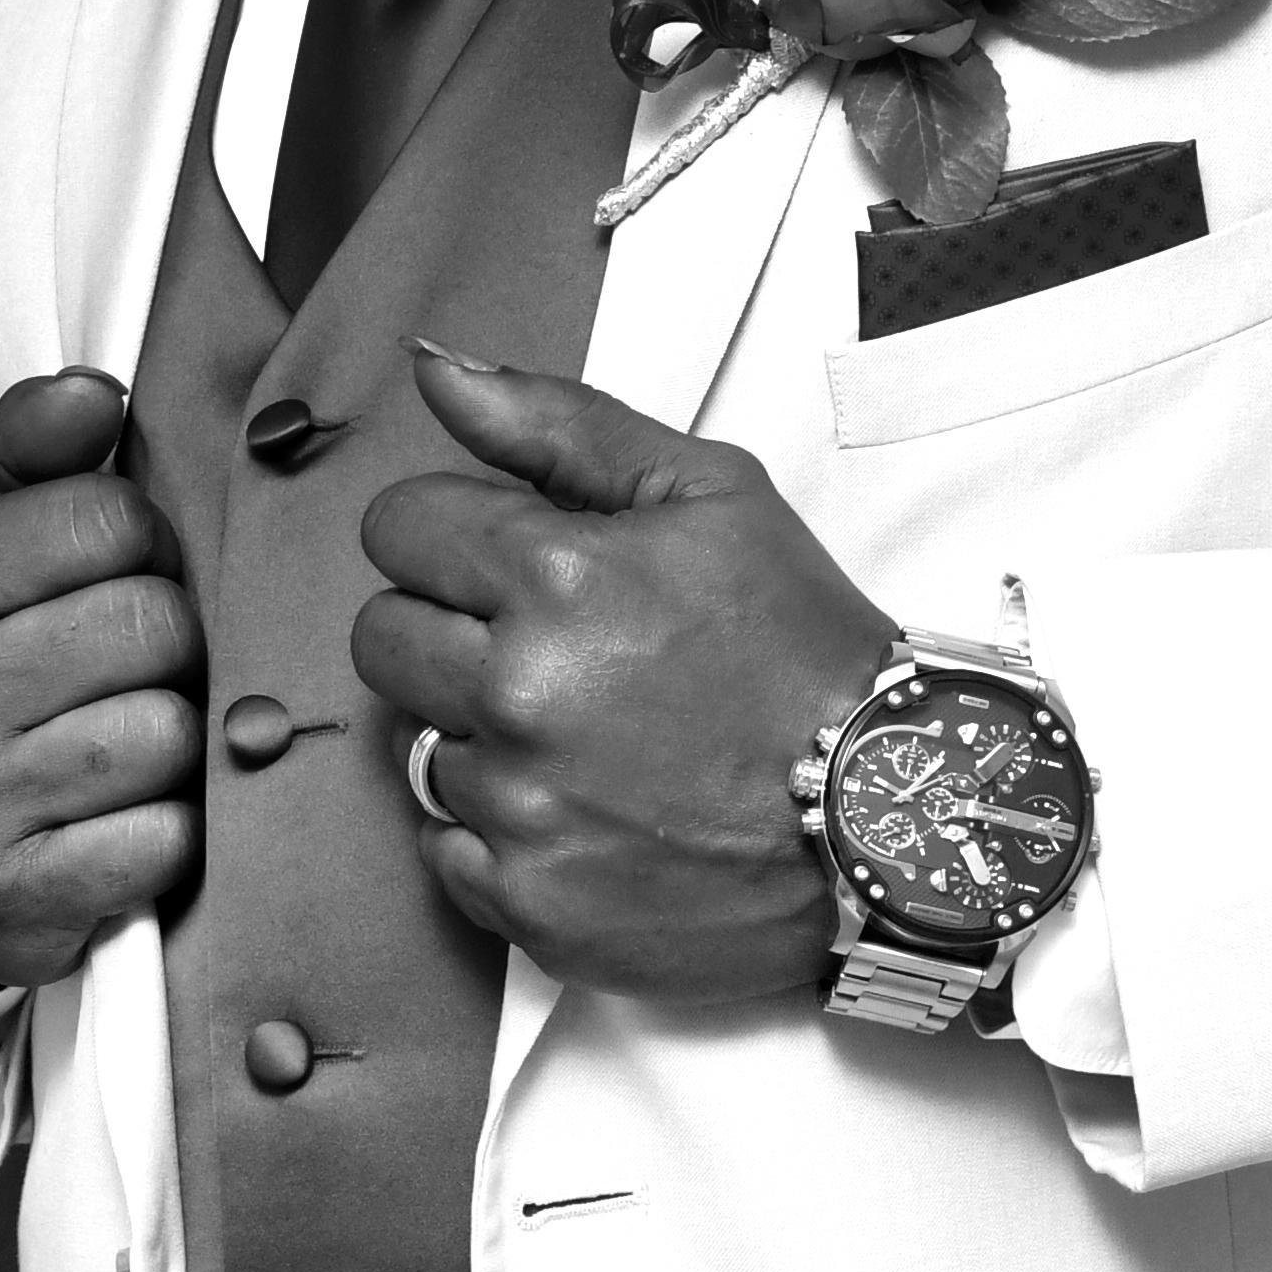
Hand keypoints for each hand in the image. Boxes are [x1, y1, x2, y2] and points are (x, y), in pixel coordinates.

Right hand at [0, 368, 204, 991]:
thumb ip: (38, 457)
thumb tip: (97, 389)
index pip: (110, 518)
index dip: (145, 548)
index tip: (114, 583)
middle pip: (153, 625)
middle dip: (171, 650)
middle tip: (130, 677)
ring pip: (167, 734)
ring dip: (176, 747)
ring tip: (129, 752)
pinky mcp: (12, 900)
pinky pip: (164, 842)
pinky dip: (169, 836)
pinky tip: (126, 827)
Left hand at [351, 348, 890, 1001]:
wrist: (890, 815)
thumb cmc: (806, 651)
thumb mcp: (710, 494)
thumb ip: (558, 425)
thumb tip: (435, 370)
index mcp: (553, 574)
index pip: (398, 528)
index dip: (454, 536)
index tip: (515, 564)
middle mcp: (517, 693)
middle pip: (381, 638)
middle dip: (447, 629)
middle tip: (547, 650)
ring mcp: (518, 806)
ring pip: (419, 747)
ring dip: (485, 736)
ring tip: (592, 739)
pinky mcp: (529, 901)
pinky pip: (452, 853)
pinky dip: (505, 833)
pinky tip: (590, 813)